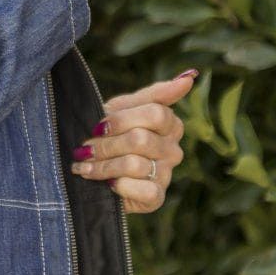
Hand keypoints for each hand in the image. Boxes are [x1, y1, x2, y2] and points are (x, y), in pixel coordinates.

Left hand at [69, 69, 197, 213]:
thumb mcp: (124, 108)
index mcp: (170, 124)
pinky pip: (143, 189)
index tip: (98, 126)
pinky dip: (119, 186)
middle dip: (106, 144)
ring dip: (103, 166)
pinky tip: (106, 184)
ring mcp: (167, 174)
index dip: (122, 120)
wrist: (92, 168)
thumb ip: (155, 94)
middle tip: (85, 148)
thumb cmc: (108, 133)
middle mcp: (173, 150)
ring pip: (135, 164)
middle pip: (141, 139)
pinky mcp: (157, 197)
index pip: (156, 114)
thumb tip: (190, 77)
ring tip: (84, 166)